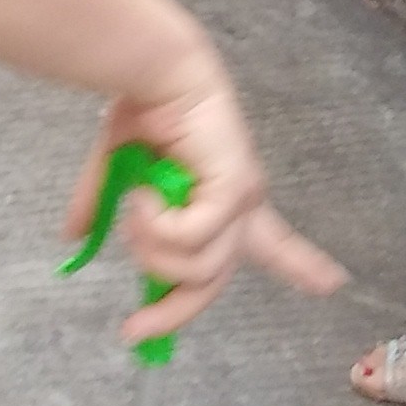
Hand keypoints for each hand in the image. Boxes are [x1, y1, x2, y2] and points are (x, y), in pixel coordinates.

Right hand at [62, 59, 344, 348]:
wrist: (157, 73)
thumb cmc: (145, 111)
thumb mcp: (119, 172)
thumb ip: (103, 206)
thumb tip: (71, 237)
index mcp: (225, 200)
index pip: (275, 242)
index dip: (302, 266)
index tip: (335, 284)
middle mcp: (241, 206)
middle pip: (214, 284)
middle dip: (170, 314)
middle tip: (133, 332)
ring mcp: (240, 202)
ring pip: (197, 270)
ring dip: (153, 251)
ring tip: (135, 212)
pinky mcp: (233, 192)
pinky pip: (191, 239)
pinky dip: (157, 226)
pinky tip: (143, 198)